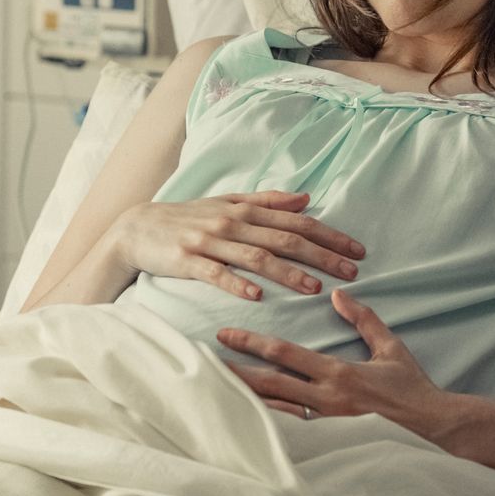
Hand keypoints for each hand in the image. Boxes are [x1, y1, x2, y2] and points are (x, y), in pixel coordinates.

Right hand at [110, 190, 363, 299]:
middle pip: (284, 239)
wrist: (136, 227)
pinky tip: (256, 297)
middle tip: (351, 272)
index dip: (329, 236)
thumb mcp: (228, 203)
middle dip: (321, 256)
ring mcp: (209, 241)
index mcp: (245, 210)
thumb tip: (308, 198)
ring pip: (255, 256)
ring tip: (314, 288)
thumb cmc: (187, 217)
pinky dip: (236, 284)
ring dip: (287, 272)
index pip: (296, 221)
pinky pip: (215, 274)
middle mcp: (232, 222)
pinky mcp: (187, 261)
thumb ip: (268, 201)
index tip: (357, 251)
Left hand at [219, 290, 458, 445]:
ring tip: (212, 393)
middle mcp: (325, 401)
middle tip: (203, 364)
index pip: (284, 355)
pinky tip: (242, 423)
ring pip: (273, 412)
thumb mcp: (390, 348)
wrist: (432, 430)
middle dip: (234, 373)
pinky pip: (288, 434)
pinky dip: (264, 426)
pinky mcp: (327, 443)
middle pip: (268, 386)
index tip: (225, 334)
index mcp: (337, 374)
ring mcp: (324, 427)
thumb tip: (339, 293)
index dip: (252, 343)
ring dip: (242, 401)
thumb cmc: (411, 389)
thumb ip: (364, 320)